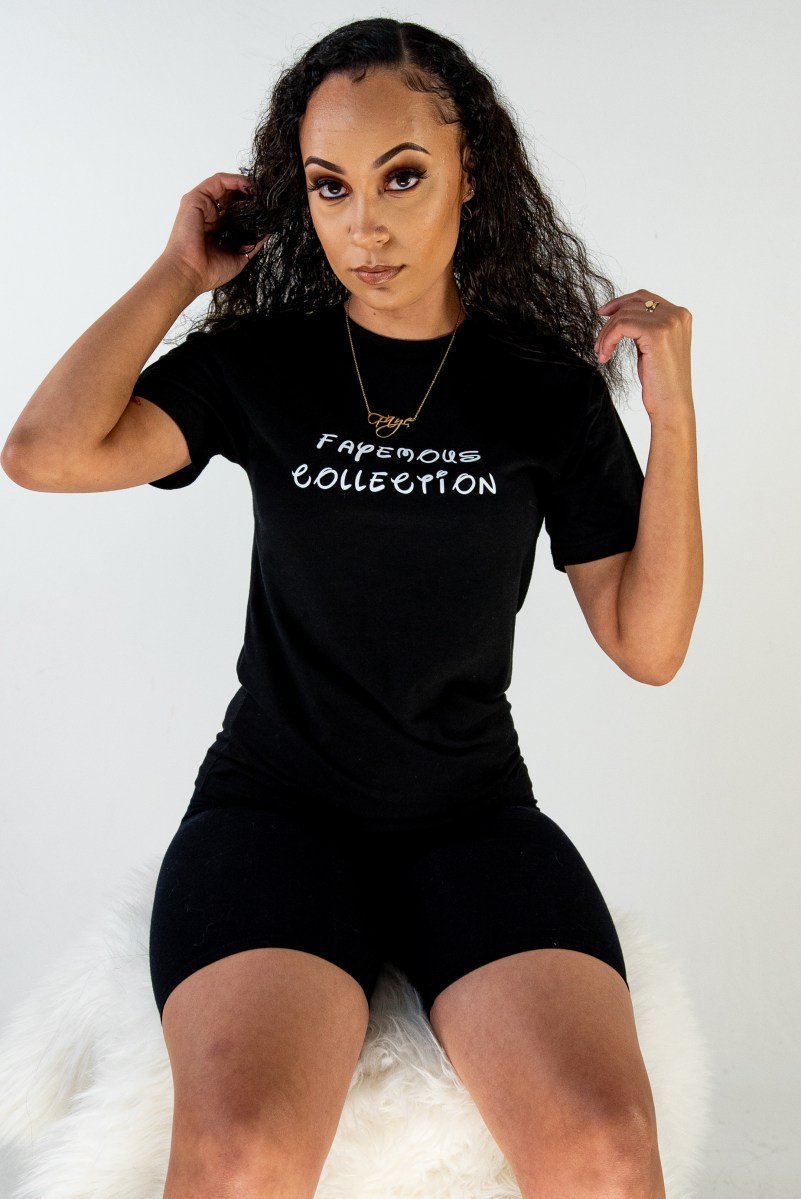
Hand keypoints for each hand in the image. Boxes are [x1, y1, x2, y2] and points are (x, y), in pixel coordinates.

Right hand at [158, 171, 269, 295]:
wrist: (190, 272)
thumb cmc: (209, 270)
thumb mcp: (239, 257)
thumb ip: (252, 243)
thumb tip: (267, 232)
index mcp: (216, 228)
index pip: (235, 210)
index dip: (250, 207)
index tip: (266, 209)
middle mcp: (208, 215)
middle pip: (231, 196)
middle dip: (248, 195)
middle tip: (266, 197)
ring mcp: (201, 206)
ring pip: (225, 186)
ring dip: (244, 185)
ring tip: (260, 190)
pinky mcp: (195, 198)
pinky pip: (217, 181)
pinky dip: (234, 180)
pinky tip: (248, 186)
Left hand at [594, 289, 693, 424]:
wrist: (671, 405)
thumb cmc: (662, 382)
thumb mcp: (654, 347)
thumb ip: (646, 327)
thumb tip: (621, 314)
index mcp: (680, 316)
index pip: (645, 297)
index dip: (621, 303)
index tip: (603, 313)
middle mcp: (677, 315)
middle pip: (633, 303)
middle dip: (611, 319)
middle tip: (598, 340)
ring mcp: (668, 322)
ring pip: (624, 315)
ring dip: (606, 334)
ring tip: (602, 353)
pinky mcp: (656, 332)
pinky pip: (621, 326)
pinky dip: (608, 339)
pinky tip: (605, 355)